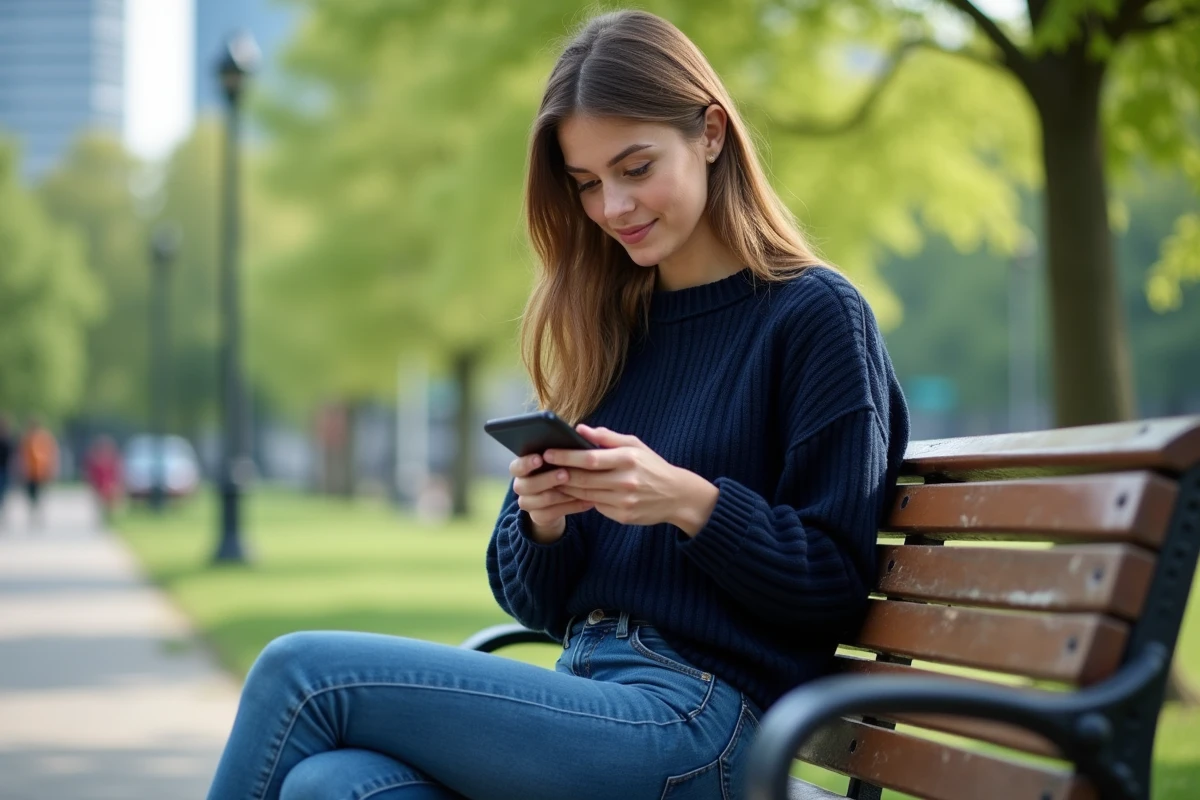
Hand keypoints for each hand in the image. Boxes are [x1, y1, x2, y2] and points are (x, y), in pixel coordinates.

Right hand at [510, 453, 594, 543]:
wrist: (556, 499)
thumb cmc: (558, 469)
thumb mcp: (557, 458)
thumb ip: (560, 448)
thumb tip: (576, 431)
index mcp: (521, 468)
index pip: (516, 466)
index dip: (526, 463)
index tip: (540, 458)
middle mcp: (520, 486)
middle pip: (527, 485)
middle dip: (547, 479)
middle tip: (565, 473)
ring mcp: (528, 503)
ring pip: (542, 500)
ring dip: (563, 494)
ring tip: (582, 487)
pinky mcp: (538, 517)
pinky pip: (554, 513)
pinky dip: (573, 507)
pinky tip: (588, 501)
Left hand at [546, 425, 718, 534]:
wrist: (677, 496)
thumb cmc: (652, 467)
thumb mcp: (636, 446)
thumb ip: (608, 437)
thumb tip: (580, 429)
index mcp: (628, 459)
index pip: (590, 458)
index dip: (566, 456)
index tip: (548, 452)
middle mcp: (626, 481)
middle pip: (583, 478)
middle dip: (560, 472)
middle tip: (542, 467)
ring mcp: (624, 501)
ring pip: (585, 494)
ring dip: (565, 487)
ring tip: (550, 479)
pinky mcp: (623, 516)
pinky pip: (596, 506)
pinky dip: (581, 499)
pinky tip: (569, 492)